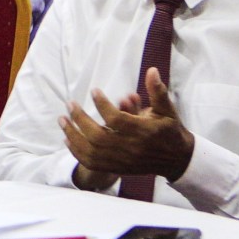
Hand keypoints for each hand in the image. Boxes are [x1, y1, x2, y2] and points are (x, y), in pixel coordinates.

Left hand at [60, 68, 194, 190]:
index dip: (103, 105)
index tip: (94, 91)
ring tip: (62, 119)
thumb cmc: (169, 130)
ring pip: (92, 151)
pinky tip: (68, 138)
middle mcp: (132, 148)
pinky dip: (77, 152)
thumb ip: (158, 91)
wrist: (176, 159)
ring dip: (73, 135)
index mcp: (144, 132)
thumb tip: (152, 70)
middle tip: (70, 104)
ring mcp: (123, 160)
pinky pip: (92, 163)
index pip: (117, 119)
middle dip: (80, 119)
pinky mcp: (117, 168)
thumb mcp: (167, 109)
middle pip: (99, 136)